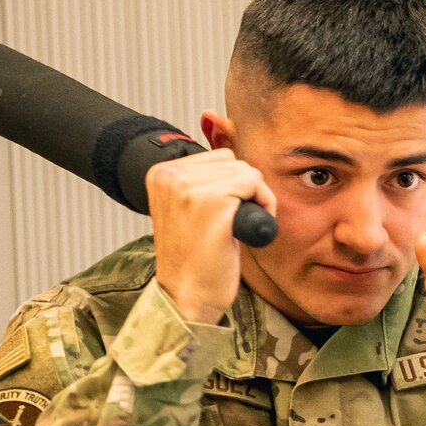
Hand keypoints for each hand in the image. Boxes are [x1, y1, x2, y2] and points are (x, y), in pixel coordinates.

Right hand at [146, 149, 275, 324]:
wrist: (187, 296)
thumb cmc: (194, 258)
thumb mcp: (191, 208)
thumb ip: (204, 177)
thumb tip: (222, 128)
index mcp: (161, 173)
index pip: (218, 156)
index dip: (232, 185)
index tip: (223, 214)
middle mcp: (170, 175)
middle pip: (234, 161)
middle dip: (245, 191)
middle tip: (232, 223)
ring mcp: (190, 187)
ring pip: (248, 171)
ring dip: (255, 199)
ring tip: (236, 228)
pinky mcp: (213, 202)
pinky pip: (256, 184)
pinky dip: (264, 206)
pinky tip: (247, 231)